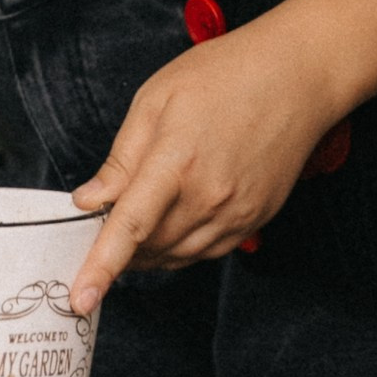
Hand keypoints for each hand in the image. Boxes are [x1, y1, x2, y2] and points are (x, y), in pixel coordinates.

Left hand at [70, 23, 348, 312]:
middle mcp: (209, 196)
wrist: (296, 77)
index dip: (101, 266)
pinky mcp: (254, 219)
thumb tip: (89, 201)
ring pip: (176, 256)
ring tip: (139, 218)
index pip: (130, 227)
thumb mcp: (155, 101)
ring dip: (148, 250)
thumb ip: (121, 159)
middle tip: (103, 224)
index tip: (81, 300)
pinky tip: (173, 219)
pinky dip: (179, 246)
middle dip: (119, 248)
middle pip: (149, 248)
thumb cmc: (224, 76)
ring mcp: (236, 213)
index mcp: (177, 162)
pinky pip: (206, 251)